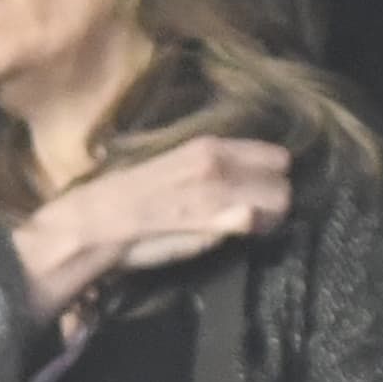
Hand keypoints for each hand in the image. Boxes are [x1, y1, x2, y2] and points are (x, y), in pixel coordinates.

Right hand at [13, 134, 294, 324]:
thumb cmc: (131, 194)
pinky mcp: (212, 222)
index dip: (274, 176)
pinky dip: (258, 230)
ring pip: (279, 203)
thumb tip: (245, 179)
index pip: (276, 156)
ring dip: (272, 217)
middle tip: (261, 213)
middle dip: (278, 198)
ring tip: (250, 226)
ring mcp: (218, 192)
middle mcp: (220, 163)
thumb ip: (215, 171)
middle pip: (284, 181)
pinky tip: (243, 234)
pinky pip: (257, 224)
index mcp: (210, 147)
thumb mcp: (177, 166)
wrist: (98, 222)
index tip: (263, 189)